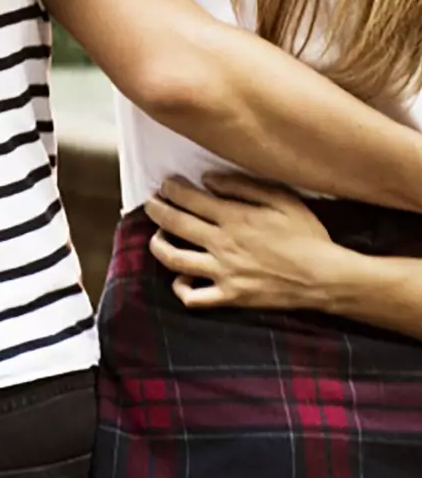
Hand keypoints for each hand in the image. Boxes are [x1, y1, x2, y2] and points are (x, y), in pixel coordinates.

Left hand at [146, 173, 340, 310]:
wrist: (327, 278)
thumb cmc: (307, 235)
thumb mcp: (281, 198)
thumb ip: (241, 185)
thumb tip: (206, 178)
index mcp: (233, 217)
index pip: (187, 198)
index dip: (170, 188)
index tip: (166, 184)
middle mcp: (222, 243)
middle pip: (173, 223)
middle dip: (155, 209)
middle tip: (151, 202)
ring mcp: (224, 273)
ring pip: (174, 259)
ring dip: (158, 246)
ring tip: (158, 238)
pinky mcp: (231, 297)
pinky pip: (194, 298)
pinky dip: (182, 290)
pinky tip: (181, 279)